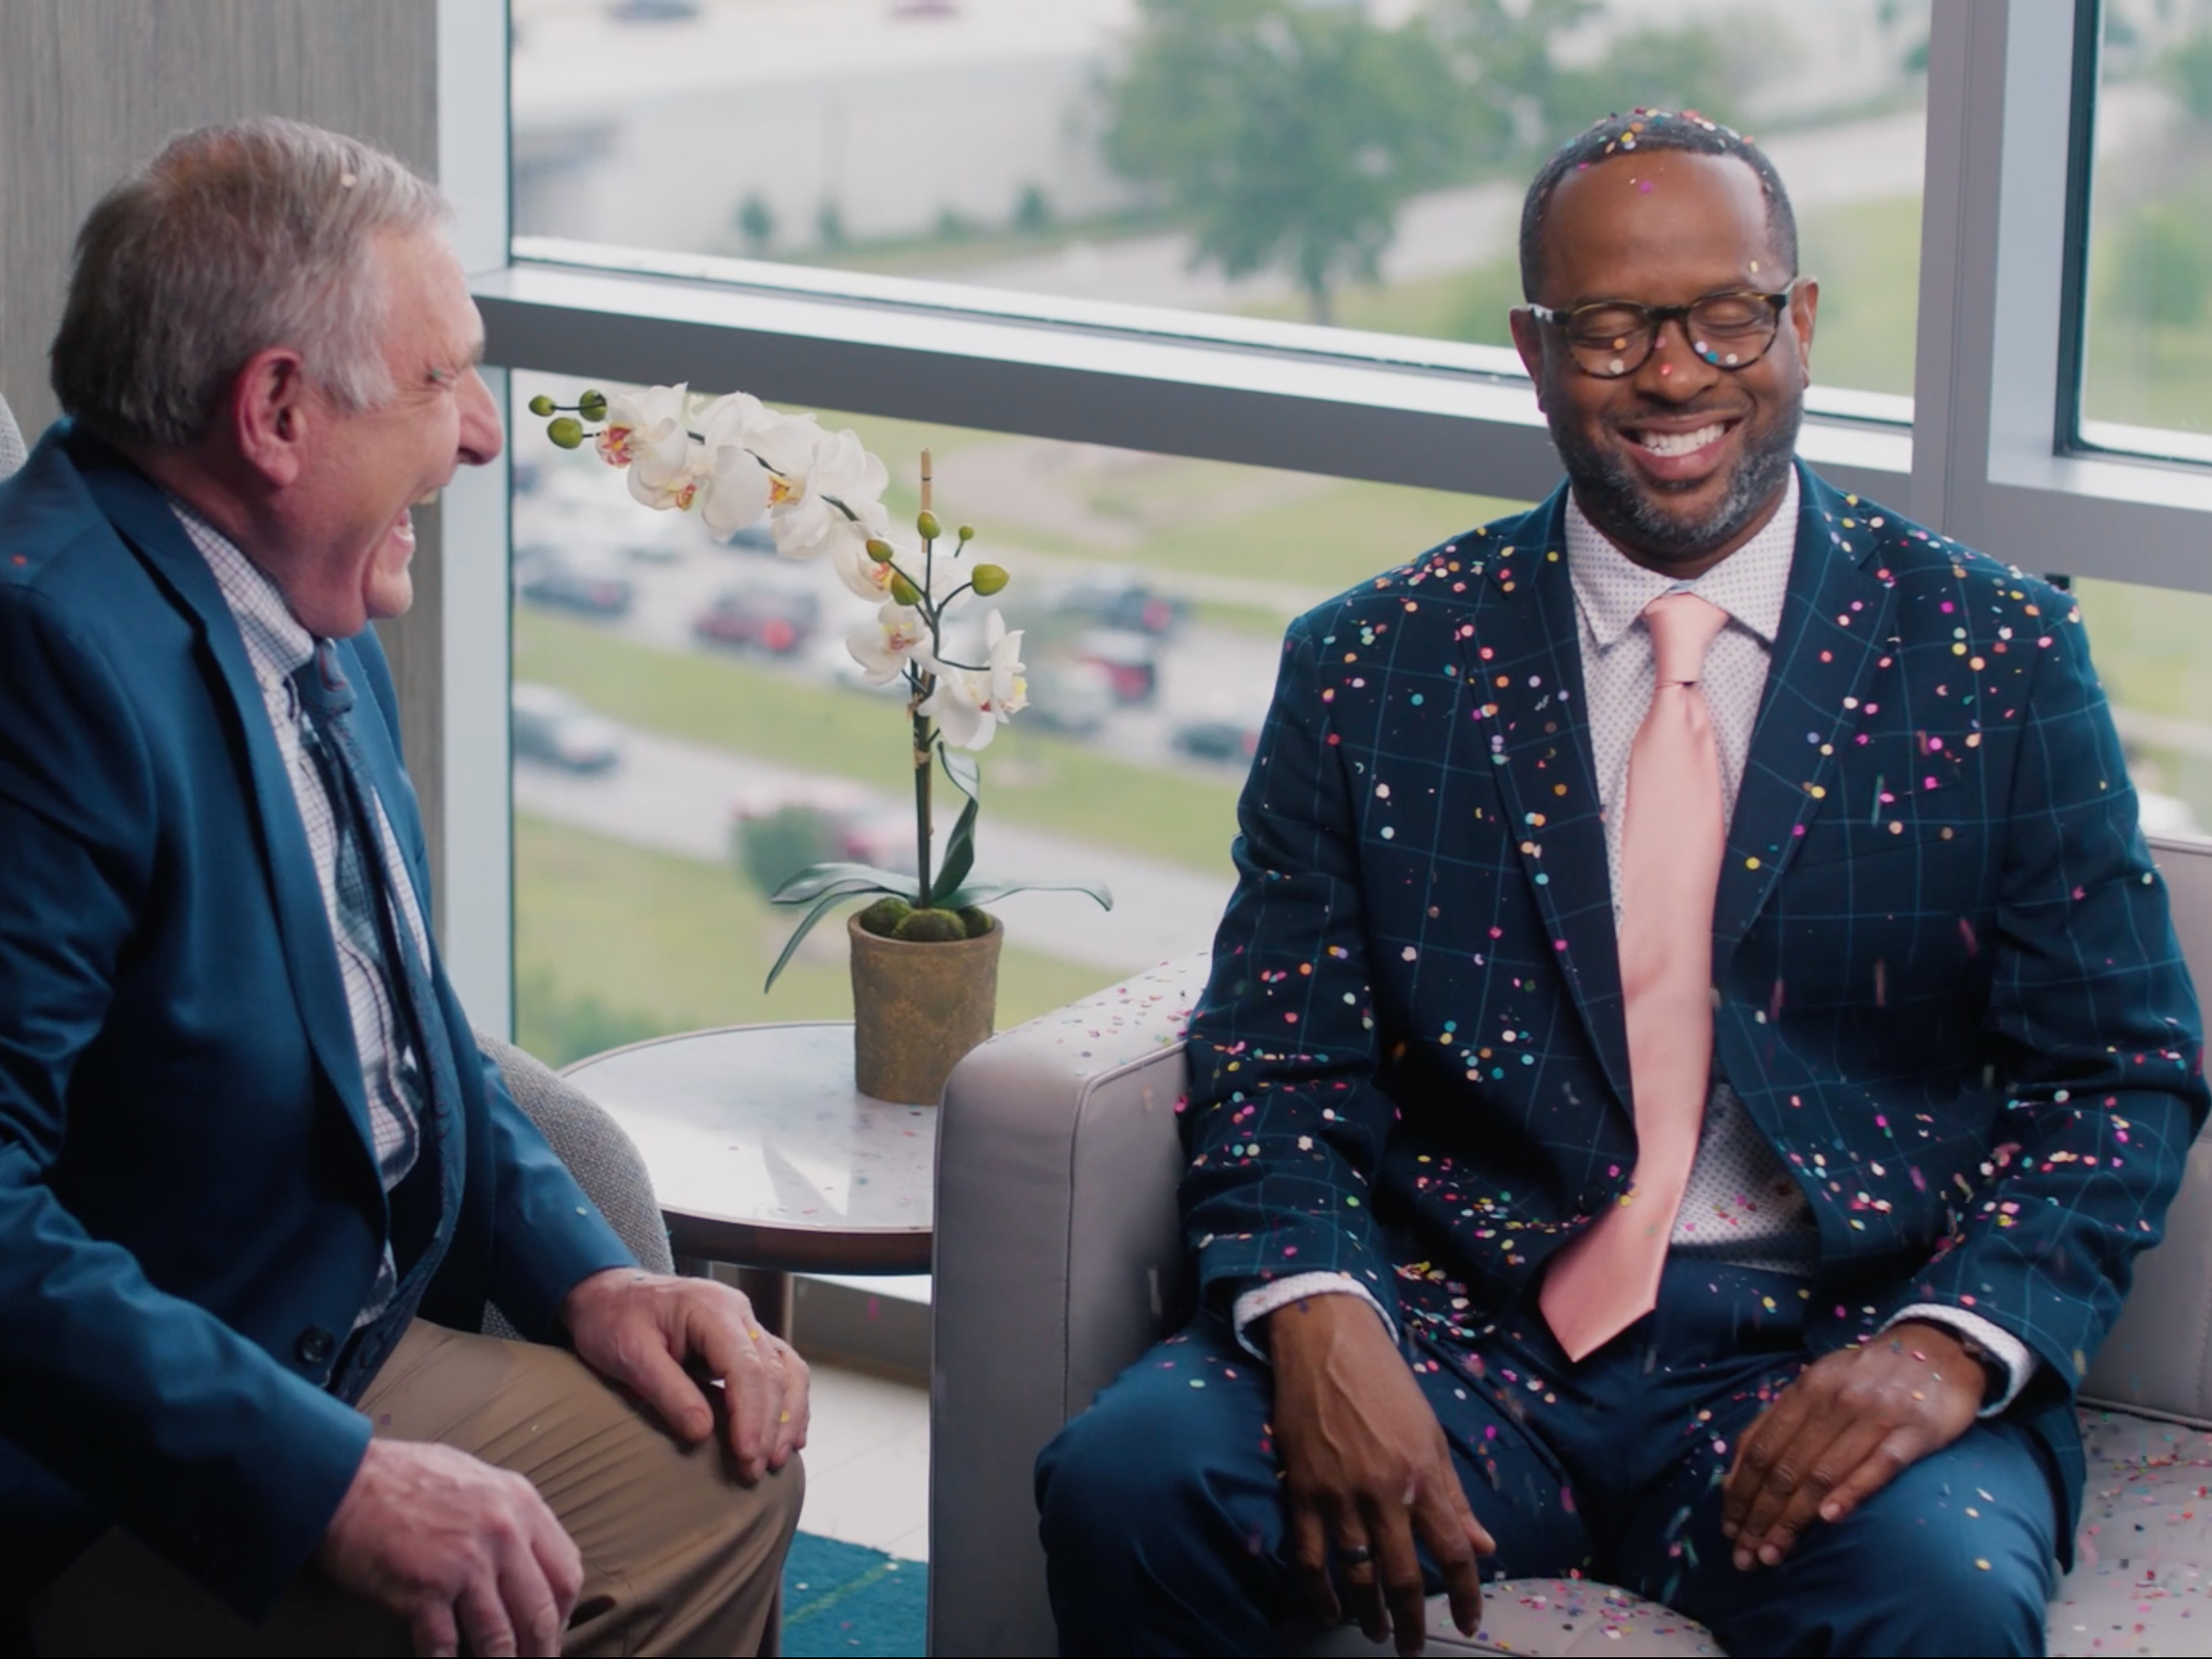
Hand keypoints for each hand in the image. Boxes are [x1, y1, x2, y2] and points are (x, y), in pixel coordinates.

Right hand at [317, 1439, 581, 1656]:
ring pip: (500, 1636)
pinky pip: (445, 1646)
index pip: (565, 1571)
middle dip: (541, 1650)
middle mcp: (503, 1532)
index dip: (563, 1614)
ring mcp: (466, 1562)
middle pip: (541, 1611)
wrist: (342, 1478)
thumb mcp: (475, 1478)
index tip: (551, 1634)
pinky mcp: (425, 1588)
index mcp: (520, 1503)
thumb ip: (505, 1514)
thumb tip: (522, 1556)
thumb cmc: (401, 1477)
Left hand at [561, 1268, 808, 1482]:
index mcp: (712, 1309)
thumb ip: (668, 1392)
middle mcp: (739, 1313)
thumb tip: (702, 1433)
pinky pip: (780, 1370)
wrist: (608, 1294)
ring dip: (787, 1416)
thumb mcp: (630, 1355)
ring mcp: (745, 1324)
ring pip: (787, 1370)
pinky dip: (788, 1403)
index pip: (747, 1366)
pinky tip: (790, 1434)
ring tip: (777, 1458)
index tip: (746, 1456)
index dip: (751, 1415)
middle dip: (770, 1424)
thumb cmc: (614, 1320)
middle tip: (756, 1470)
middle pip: (773, 1371)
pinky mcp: (743, 1340)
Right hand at [1267, 1294, 1491, 1656]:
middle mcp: (1384, 1493)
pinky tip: (1330, 1609)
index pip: (1453, 1553)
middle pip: (1404, 1577)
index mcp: (1422, 1477)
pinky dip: (1319, 1592)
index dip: (1466, 1596)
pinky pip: (1310, 1557)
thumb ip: (1453, 1496)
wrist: (1327, 1341)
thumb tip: (1482, 1546)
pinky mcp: (1301, 1491)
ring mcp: (1339, 1495)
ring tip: (1376, 1630)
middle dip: (1411, 1621)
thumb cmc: (1385, 1382)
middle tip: (1411, 1646)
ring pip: (1356, 1576)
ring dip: (1368, 1613)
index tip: (1470, 1622)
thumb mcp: (1430, 1435)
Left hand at [1722, 1320, 1983, 1570]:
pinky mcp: (1915, 1432)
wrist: (1938, 1348)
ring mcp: (1875, 1416)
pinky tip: (1828, 1518)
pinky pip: (1878, 1466)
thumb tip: (1738, 1473)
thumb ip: (1778, 1422)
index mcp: (1806, 1389)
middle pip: (1786, 1467)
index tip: (1729, 1529)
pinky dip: (1851, 1491)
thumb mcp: (1817, 1384)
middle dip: (1760, 1516)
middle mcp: (1835, 1401)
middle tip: (1744, 1556)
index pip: (1761, 1448)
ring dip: (1793, 1518)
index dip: (1741, 1492)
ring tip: (1773, 1553)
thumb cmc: (1866, 1375)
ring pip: (1823, 1473)